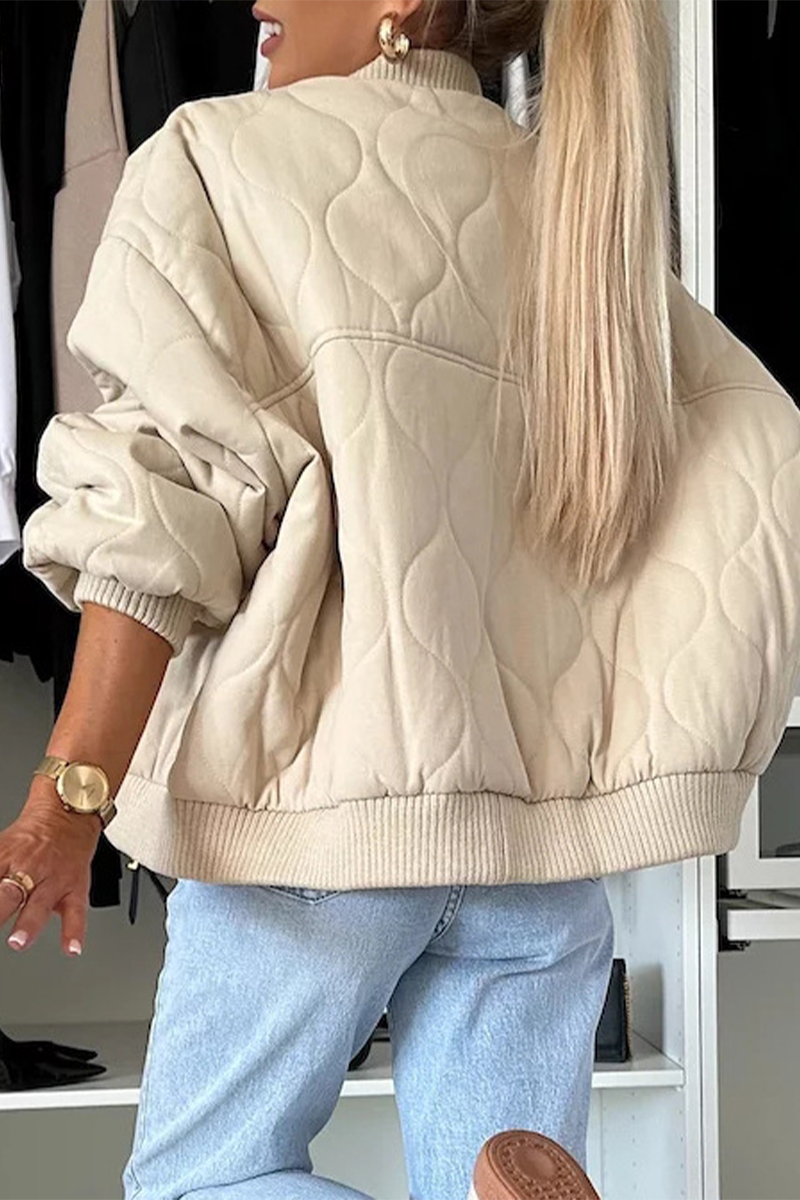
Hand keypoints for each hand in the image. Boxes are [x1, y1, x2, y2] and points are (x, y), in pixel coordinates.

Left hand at [0, 782, 100, 956]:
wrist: (72, 810)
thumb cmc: (34, 832)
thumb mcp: (1, 845)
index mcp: (5, 857)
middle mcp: (28, 868)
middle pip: (7, 893)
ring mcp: (53, 879)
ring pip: (40, 902)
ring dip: (28, 923)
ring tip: (18, 941)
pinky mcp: (75, 886)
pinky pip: (77, 910)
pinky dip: (75, 930)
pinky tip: (71, 947)